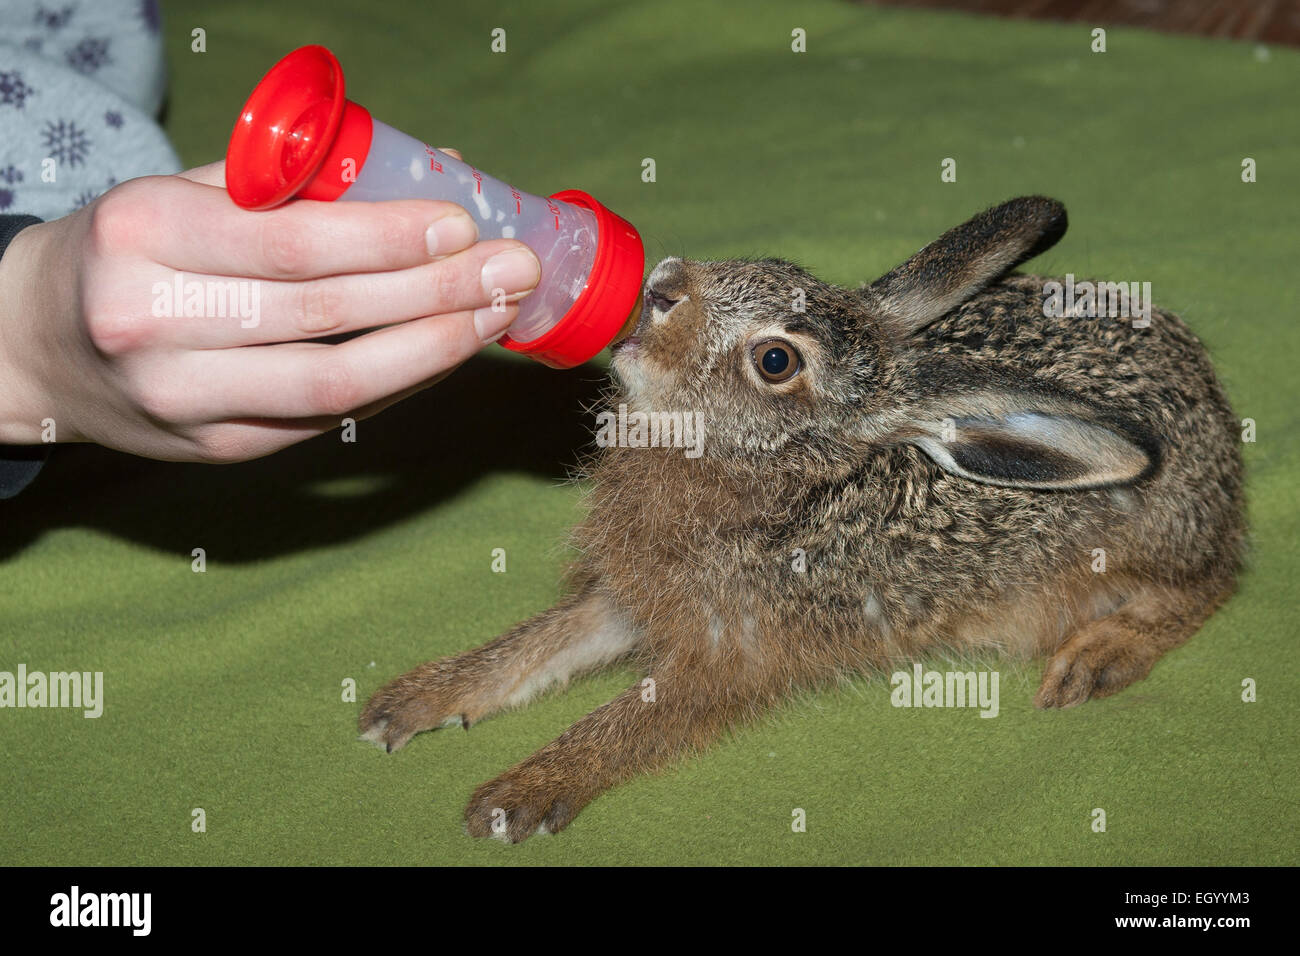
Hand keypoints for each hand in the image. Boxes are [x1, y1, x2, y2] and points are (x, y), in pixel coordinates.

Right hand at [0, 158, 540, 460]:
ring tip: (496, 316)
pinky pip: (329, 417)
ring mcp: (185, 399)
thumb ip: (283, 192)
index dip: (388, 239)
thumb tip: (418, 185)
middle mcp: (155, 323)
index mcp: (143, 236)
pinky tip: (444, 352)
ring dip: (433, 349)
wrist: (36, 346)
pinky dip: (398, 383)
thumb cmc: (129, 252)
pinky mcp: (216, 449)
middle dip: (435, 294)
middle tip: (511, 273)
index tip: (463, 227)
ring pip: (336, 384)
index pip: (290, 244)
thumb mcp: (181, 196)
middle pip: (326, 316)